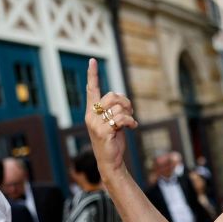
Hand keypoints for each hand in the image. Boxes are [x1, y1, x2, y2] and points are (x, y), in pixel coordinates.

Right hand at [85, 59, 137, 178]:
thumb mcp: (111, 122)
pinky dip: (131, 122)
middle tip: (130, 111)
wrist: (110, 161)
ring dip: (129, 114)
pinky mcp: (104, 132)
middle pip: (111, 96)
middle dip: (125, 101)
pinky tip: (132, 127)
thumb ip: (113, 109)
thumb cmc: (112, 140)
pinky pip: (122, 118)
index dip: (93, 75)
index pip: (91, 90)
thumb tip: (120, 98)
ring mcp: (96, 124)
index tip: (92, 60)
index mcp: (91, 112)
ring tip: (130, 122)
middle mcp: (90, 116)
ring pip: (118, 108)